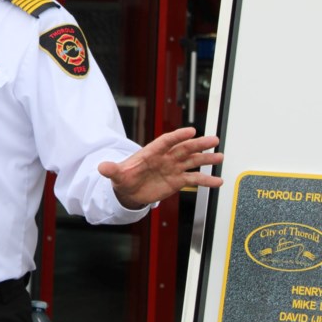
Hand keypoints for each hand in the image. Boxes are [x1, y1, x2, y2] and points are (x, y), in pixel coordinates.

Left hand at [98, 127, 222, 208]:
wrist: (129, 190)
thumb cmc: (124, 178)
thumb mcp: (116, 175)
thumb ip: (112, 170)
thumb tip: (101, 167)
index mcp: (151, 152)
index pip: (166, 141)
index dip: (178, 136)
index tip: (191, 131)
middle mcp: (165, 158)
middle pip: (184, 148)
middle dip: (198, 144)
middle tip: (213, 140)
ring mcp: (173, 168)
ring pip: (192, 161)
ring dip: (206, 159)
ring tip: (219, 157)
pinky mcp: (177, 180)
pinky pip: (194, 179)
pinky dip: (206, 180)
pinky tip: (218, 181)